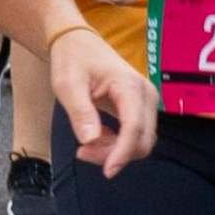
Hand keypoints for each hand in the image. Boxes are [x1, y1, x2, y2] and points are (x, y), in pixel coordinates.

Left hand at [46, 28, 157, 177]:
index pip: (134, 127)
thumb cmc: (72, 59)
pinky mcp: (141, 108)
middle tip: (82, 152)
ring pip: (141, 141)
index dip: (122, 153)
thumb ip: (80, 111)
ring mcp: (146, 102)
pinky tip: (96, 136)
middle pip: (142, 139)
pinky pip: (136, 136)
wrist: (78, 43)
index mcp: (129, 86)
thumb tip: (90, 140)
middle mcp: (146, 95)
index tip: (107, 172)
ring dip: (115, 151)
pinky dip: (117, 144)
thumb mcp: (67, 84)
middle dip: (115, 154)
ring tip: (85, 144)